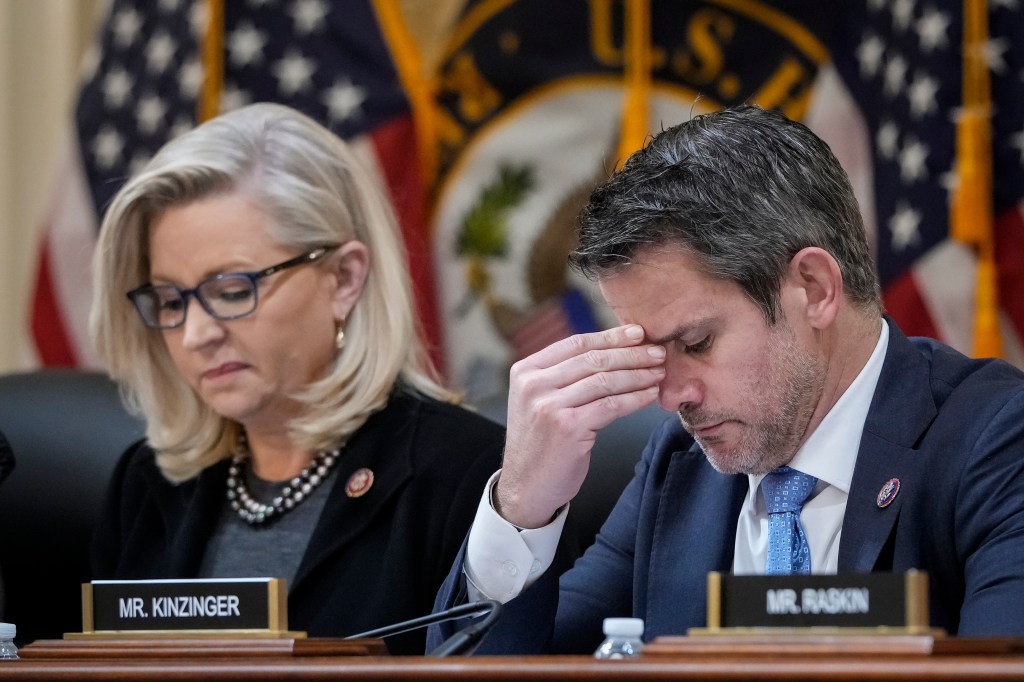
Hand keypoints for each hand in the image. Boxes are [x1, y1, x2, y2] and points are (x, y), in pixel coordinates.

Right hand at [495, 325, 664, 527]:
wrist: (526, 487)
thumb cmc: (541, 444)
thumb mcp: (540, 401)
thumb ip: (563, 376)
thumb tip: (610, 350)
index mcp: (526, 371)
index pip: (575, 344)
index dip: (611, 337)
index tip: (638, 333)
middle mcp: (534, 385)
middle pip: (592, 359)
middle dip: (631, 354)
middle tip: (657, 352)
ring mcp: (548, 406)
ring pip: (604, 381)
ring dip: (638, 374)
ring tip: (659, 372)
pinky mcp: (568, 427)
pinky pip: (611, 405)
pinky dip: (635, 398)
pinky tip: (650, 394)